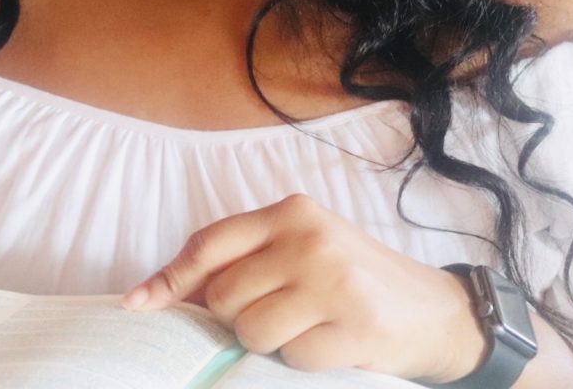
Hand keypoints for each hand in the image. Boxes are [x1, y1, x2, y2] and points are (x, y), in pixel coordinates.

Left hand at [122, 194, 485, 381]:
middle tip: (278, 310)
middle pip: (224, 294)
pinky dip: (301, 361)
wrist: (435, 311)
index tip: (138, 304)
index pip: (211, 243)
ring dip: (267, 341)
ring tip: (304, 326)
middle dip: (236, 315)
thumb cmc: (354, 276)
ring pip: (250, 330)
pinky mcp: (354, 328)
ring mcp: (334, 283)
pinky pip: (290, 359)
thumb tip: (168, 292)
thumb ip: (246, 258)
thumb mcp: (303, 247)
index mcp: (293, 212)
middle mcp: (310, 239)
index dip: (170, 277)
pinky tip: (330, 343)